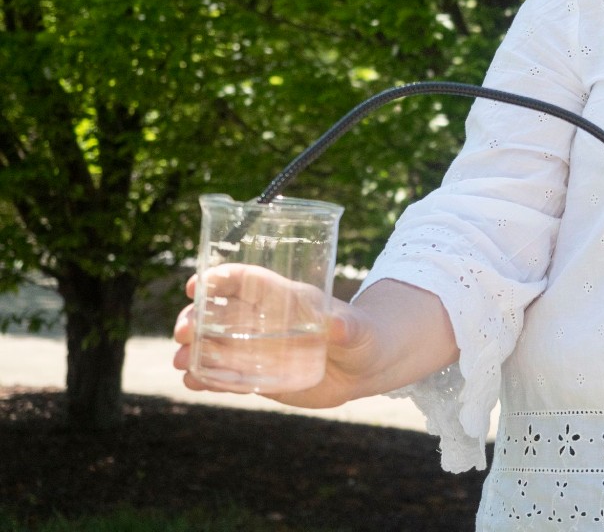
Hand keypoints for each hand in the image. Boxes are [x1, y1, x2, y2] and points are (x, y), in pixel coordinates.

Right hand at [173, 265, 380, 407]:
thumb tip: (336, 325)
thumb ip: (346, 328)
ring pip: (217, 344)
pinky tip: (192, 381)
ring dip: (195, 349)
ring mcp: (259, 348)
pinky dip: (207, 378)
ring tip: (181, 361)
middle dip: (196, 317)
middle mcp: (266, 320)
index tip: (196, 285)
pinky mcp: (259, 375)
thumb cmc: (364, 337)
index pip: (248, 280)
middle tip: (183, 331)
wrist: (365, 369)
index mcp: (286, 298)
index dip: (221, 279)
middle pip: (221, 312)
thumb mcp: (358, 331)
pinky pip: (226, 375)